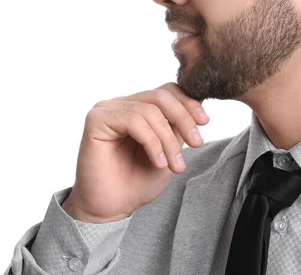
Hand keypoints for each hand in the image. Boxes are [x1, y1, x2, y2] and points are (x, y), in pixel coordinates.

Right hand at [61, 83, 208, 222]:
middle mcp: (122, 104)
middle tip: (197, 142)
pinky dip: (152, 142)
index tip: (205, 122)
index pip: (166, 91)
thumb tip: (199, 104)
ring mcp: (107, 109)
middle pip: (160, 96)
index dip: (188, 103)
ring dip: (168, 140)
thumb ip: (178, 127)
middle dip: (183, 118)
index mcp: (138, 107)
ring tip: (176, 165)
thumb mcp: (168, 151)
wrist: (111, 209)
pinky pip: (133, 120)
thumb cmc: (137, 182)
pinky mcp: (96, 119)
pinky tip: (159, 162)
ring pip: (149, 111)